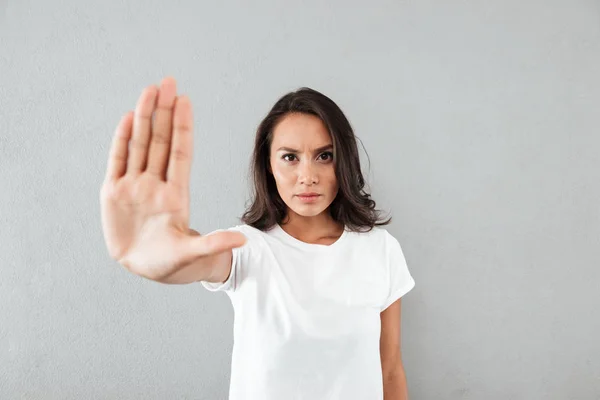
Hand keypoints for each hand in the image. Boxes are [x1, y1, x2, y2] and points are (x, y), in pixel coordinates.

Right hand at [99, 77, 245, 280]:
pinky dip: (120, 140)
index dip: (182, 127)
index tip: (185, 100)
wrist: (145, 268)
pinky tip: (126, 118)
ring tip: (149, 90)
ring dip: (143, 117)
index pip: (180, 152)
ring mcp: (134, 186)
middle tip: (168, 81)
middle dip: (163, 111)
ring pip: (139, 144)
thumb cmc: (172, 263)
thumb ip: (214, 244)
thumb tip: (243, 241)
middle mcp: (155, 184)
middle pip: (160, 140)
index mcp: (176, 195)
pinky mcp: (113, 193)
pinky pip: (117, 161)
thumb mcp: (193, 254)